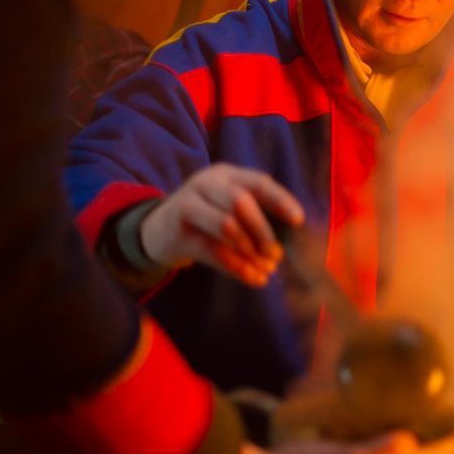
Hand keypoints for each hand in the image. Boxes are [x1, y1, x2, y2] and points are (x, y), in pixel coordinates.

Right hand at [140, 163, 303, 285]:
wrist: (155, 230)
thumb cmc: (205, 217)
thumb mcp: (227, 205)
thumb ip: (254, 214)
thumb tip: (285, 246)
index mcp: (225, 174)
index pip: (258, 182)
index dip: (280, 200)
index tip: (298, 220)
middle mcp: (205, 184)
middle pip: (241, 202)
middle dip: (263, 231)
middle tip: (277, 255)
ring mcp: (188, 205)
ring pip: (226, 226)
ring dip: (250, 251)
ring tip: (265, 269)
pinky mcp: (177, 231)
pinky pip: (212, 251)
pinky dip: (236, 267)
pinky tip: (253, 279)